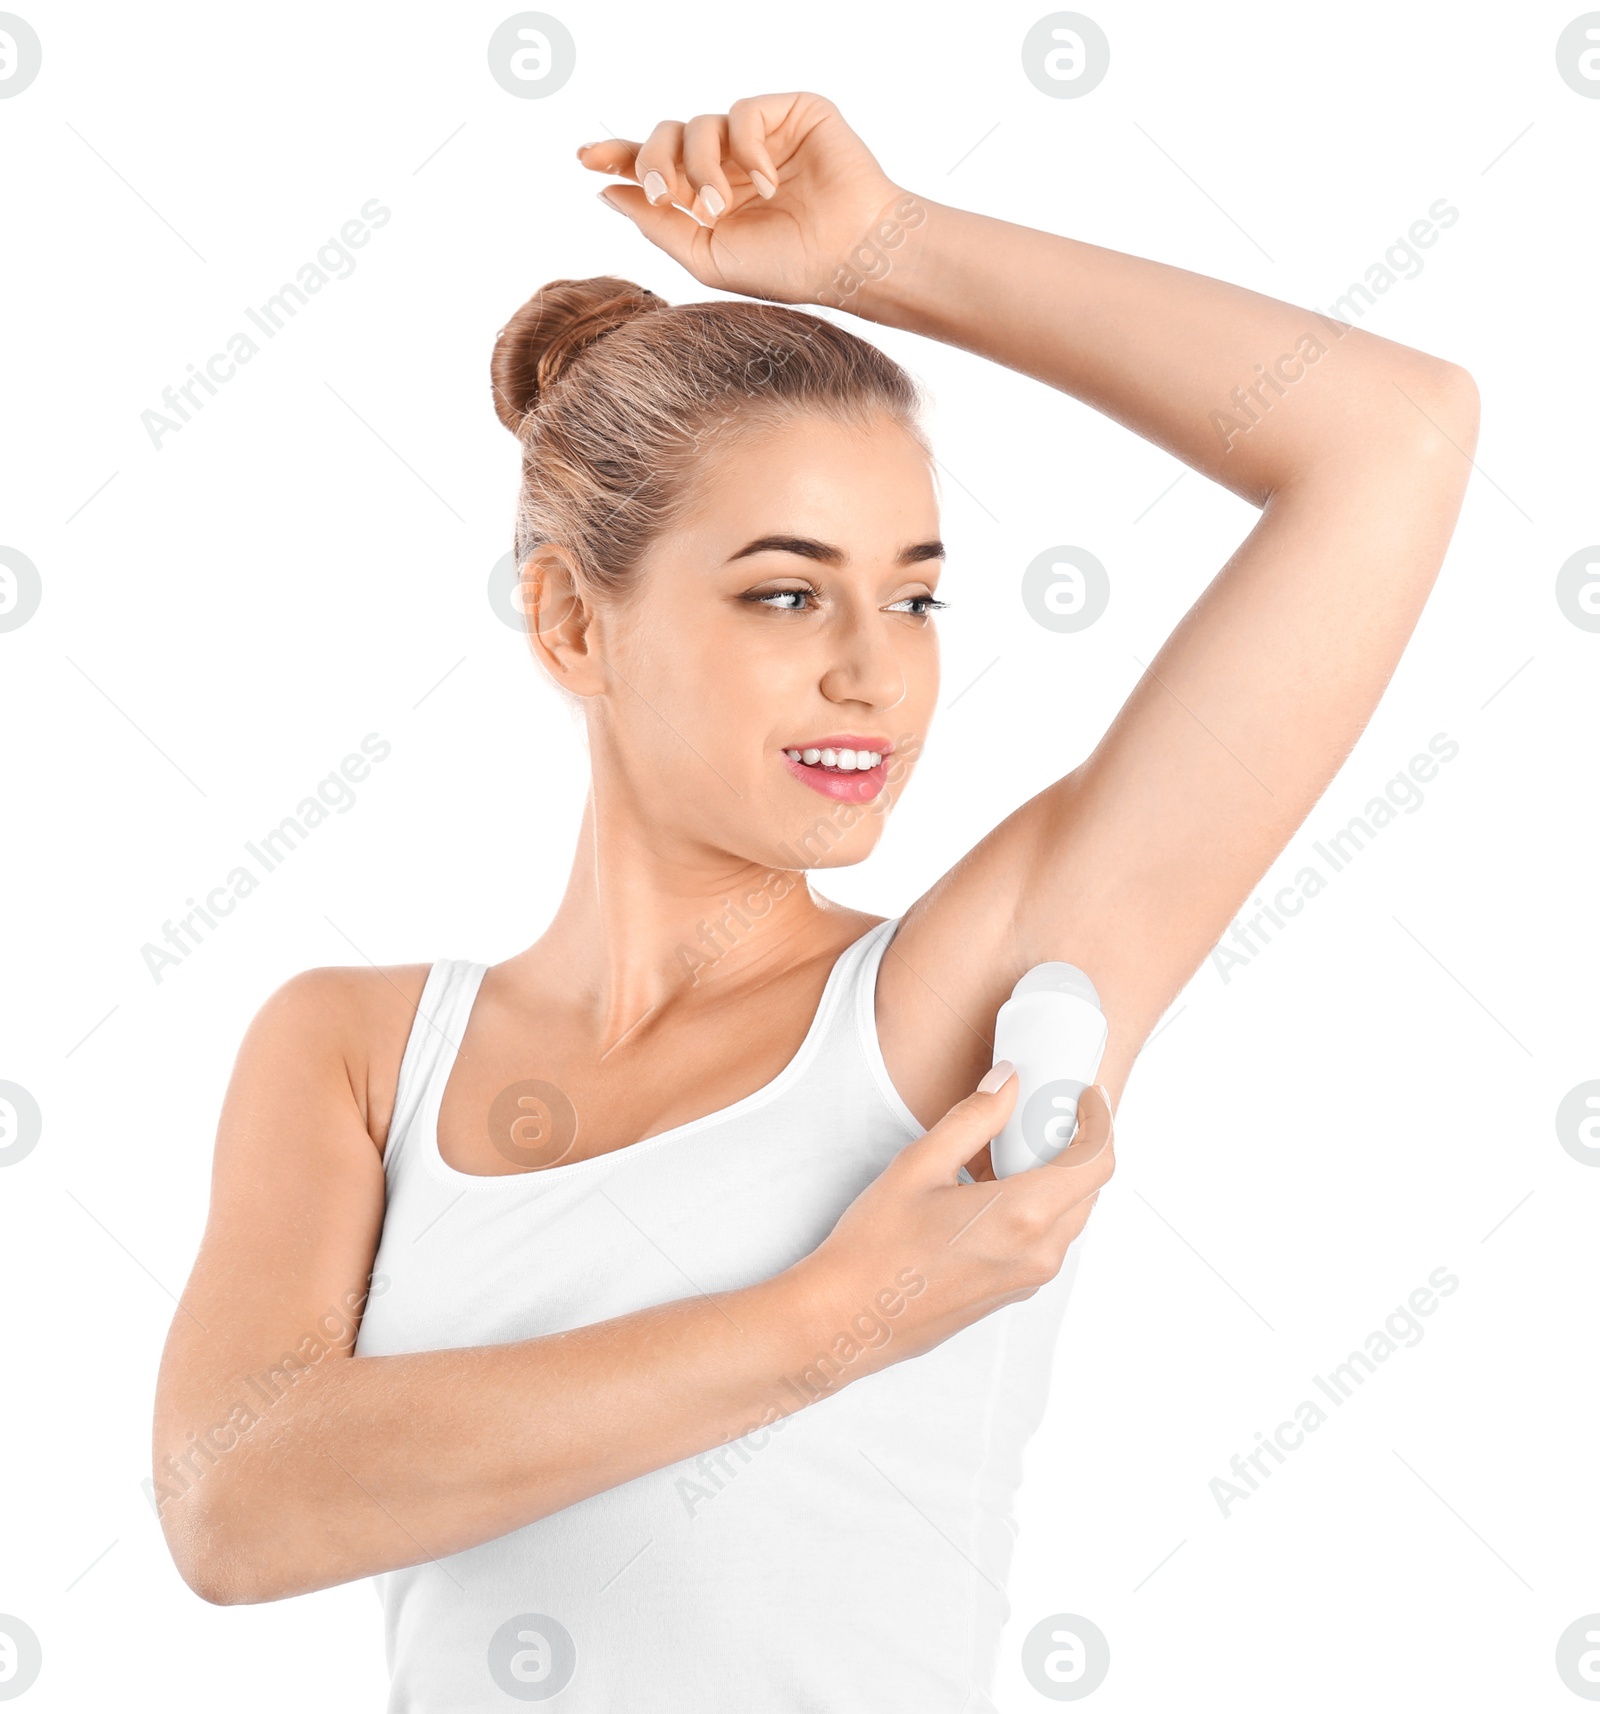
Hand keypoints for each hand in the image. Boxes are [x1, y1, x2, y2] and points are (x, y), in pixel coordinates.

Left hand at [577, 92, 905, 306]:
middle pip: (666, 135)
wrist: (852, 257)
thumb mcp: (709, 257)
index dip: (618, 157)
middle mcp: (730, 163)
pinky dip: (745, 151)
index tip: (584, 158)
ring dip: (699, 166)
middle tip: (665, 194)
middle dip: (653, 161)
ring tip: (720, 205)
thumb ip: (659, 224)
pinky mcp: (789, 112)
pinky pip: (740, 113)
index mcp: (710, 196)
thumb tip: (607, 191)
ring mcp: (759, 136)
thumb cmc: (789, 267)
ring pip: (699, 125)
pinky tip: (767, 184)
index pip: (655, 165)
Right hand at [788, 1072, 1115, 1377]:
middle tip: (1045, 1113)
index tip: (1084, 1096)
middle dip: (1078, 1146)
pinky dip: (1037, 1207)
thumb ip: (974, 1117)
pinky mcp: (1012, 1292)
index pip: (1096, 1162)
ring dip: (1056, 1178)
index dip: (1100, 1122)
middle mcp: (1038, 1253)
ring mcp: (1028, 1278)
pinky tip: (991, 1190)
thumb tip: (1008, 1081)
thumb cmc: (875, 1247)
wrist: (848, 1319)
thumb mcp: (919, 1165)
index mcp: (1022, 1215)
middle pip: (1088, 1189)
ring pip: (1068, 1216)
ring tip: (1010, 1149)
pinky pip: (1045, 1240)